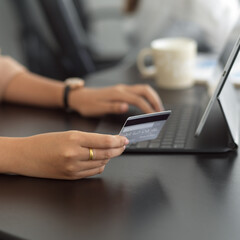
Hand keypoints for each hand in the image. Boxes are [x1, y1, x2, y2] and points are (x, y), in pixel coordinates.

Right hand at [6, 131, 127, 179]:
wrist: (26, 155)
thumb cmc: (44, 142)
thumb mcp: (67, 134)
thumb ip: (88, 139)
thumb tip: (107, 143)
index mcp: (74, 139)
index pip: (104, 141)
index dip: (118, 141)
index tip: (124, 140)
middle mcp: (75, 154)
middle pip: (106, 153)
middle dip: (118, 149)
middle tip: (123, 146)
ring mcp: (73, 168)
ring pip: (102, 163)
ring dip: (109, 157)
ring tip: (111, 152)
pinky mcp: (71, 177)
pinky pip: (93, 172)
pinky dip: (100, 165)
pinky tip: (100, 161)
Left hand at [69, 84, 163, 116]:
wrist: (79, 97)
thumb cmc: (87, 104)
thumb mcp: (98, 108)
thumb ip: (112, 107)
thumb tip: (125, 106)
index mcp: (117, 94)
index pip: (138, 100)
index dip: (148, 108)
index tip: (154, 117)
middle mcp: (122, 89)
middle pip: (144, 90)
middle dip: (155, 100)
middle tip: (160, 112)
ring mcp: (122, 89)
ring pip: (142, 89)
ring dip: (152, 97)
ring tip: (157, 108)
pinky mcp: (120, 91)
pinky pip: (137, 92)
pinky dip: (146, 97)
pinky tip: (146, 105)